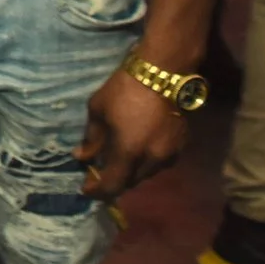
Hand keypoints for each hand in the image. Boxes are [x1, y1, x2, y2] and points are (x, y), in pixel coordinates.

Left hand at [75, 66, 187, 198]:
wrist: (163, 72)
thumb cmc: (125, 89)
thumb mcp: (98, 111)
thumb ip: (92, 139)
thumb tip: (83, 157)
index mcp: (129, 153)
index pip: (112, 185)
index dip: (97, 191)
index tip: (85, 189)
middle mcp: (152, 160)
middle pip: (131, 182)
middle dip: (114, 181)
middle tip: (99, 174)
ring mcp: (170, 153)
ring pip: (147, 173)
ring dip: (132, 172)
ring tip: (118, 161)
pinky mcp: (182, 144)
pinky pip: (160, 162)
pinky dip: (146, 162)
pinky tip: (138, 151)